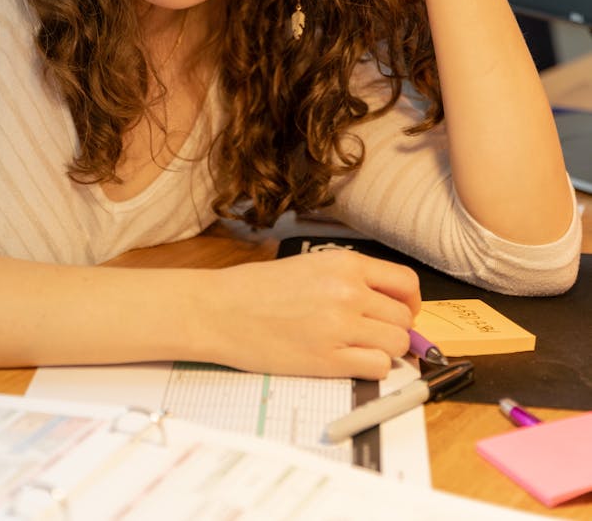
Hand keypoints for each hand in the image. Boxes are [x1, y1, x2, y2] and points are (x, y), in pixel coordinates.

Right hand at [203, 248, 419, 378]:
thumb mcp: (310, 266)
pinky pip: (377, 368)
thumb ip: (349, 280)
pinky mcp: (329, 361)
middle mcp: (348, 292)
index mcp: (344, 263)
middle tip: (374, 334)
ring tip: (359, 348)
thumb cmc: (258, 289)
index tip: (402, 311)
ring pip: (396, 344)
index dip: (409, 302)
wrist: (221, 310)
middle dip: (395, 329)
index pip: (405, 282)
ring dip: (385, 350)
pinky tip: (349, 361)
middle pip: (404, 318)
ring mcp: (340, 327)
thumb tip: (387, 304)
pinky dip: (371, 369)